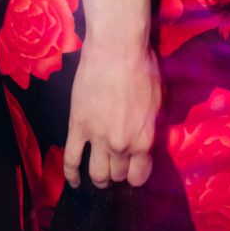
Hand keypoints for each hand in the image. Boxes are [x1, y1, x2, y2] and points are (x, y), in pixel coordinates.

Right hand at [65, 37, 160, 189]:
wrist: (117, 49)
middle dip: (118, 173)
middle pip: (117, 174)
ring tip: (99, 177)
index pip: (139, 175)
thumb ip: (153, 126)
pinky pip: (71, 160)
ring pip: (96, 174)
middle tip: (116, 167)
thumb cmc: (143, 68)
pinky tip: (73, 181)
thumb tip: (149, 140)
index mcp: (144, 140)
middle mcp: (121, 145)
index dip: (136, 175)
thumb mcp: (159, 100)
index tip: (133, 171)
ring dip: (98, 179)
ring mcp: (97, 138)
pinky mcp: (77, 128)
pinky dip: (70, 175)